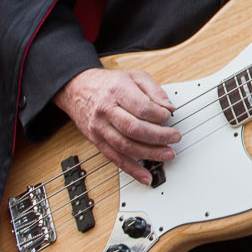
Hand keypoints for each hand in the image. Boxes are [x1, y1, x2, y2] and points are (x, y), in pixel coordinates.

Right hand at [54, 67, 178, 184]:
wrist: (76, 89)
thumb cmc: (108, 83)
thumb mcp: (134, 76)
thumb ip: (154, 90)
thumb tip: (169, 107)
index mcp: (117, 91)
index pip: (142, 107)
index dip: (159, 115)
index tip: (170, 116)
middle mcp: (106, 111)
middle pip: (134, 129)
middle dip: (158, 137)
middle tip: (174, 138)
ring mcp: (100, 128)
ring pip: (125, 146)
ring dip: (149, 154)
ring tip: (167, 154)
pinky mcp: (97, 141)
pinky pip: (115, 158)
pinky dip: (131, 169)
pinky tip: (145, 175)